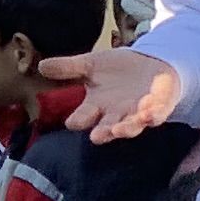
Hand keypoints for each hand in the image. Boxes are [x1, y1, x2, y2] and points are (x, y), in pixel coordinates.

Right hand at [43, 44, 181, 142]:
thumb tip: (41, 65)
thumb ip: (68, 68)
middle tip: (96, 136)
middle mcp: (115, 114)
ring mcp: (136, 113)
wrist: (149, 63)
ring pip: (129, 126)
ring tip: (118, 130)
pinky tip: (150, 115)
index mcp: (96, 106)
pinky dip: (152, 116)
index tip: (72, 122)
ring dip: (125, 129)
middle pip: (105, 128)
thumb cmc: (117, 69)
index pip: (82, 118)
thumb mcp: (91, 64)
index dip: (77, 121)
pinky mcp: (158, 108)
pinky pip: (155, 115)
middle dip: (102, 132)